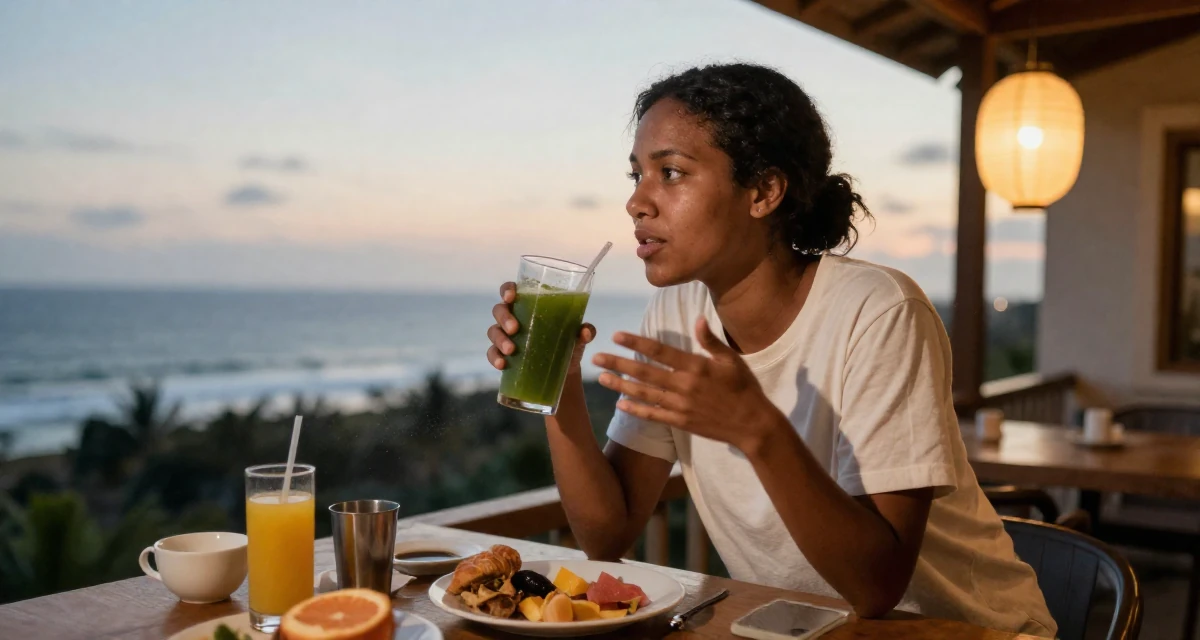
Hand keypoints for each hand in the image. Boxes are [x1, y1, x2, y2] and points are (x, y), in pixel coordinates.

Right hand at [487, 282, 596, 374]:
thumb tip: (586, 331)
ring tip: (511, 351)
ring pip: (493, 331)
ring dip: (500, 340)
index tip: (511, 296)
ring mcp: (505, 336)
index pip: (511, 290)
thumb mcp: (578, 338)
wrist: (563, 372)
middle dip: (504, 318)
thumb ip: (585, 332)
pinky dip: (495, 358)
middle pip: (499, 309)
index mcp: (529, 305)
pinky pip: (492, 353)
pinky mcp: (502, 355)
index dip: (507, 290)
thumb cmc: (568, 344)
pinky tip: (502, 364)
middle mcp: (513, 317)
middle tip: (515, 329)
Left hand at [592, 316, 782, 451]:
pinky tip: (620, 404)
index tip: (616, 336)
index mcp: (696, 367)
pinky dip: (636, 409)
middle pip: (645, 372)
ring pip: (644, 393)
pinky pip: (653, 414)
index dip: (636, 343)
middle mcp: (684, 386)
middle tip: (597, 358)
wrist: (753, 425)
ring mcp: (680, 406)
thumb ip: (711, 341)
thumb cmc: (745, 388)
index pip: (660, 352)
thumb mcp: (732, 361)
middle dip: (618, 364)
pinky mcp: (680, 421)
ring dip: (621, 385)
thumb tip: (698, 320)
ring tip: (602, 378)